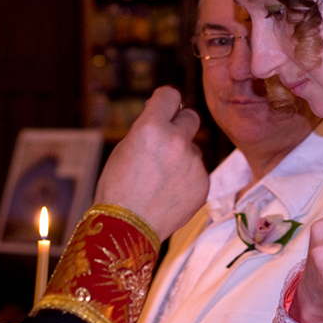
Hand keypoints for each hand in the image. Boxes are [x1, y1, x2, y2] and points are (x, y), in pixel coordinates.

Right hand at [94, 86, 208, 240]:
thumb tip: (162, 117)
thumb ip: (148, 129)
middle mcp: (177, 140)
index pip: (170, 94)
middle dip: (180, 124)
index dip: (165, 101)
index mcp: (152, 127)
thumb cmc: (118, 187)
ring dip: (182, 156)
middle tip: (167, 140)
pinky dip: (187, 178)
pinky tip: (169, 192)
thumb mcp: (124, 148)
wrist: (127, 228)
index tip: (163, 108)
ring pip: (194, 147)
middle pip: (191, 116)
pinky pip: (198, 170)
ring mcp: (194, 163)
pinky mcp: (204, 183)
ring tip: (161, 178)